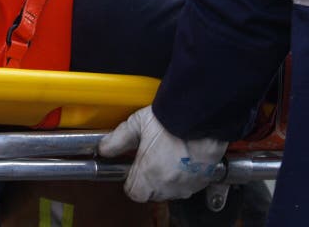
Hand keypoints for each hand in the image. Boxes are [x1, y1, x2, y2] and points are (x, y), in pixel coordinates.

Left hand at [98, 106, 227, 202]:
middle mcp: (168, 184)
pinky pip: (190, 185)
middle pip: (152, 192)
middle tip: (152, 157)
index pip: (134, 192)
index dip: (132, 179)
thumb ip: (118, 138)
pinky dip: (186, 176)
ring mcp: (187, 184)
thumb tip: (104, 147)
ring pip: (172, 190)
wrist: (203, 116)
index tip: (134, 167)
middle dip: (150, 179)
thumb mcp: (139, 124)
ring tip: (170, 155)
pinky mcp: (204, 180)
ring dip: (169, 179)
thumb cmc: (173, 119)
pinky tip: (186, 158)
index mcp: (149, 174)